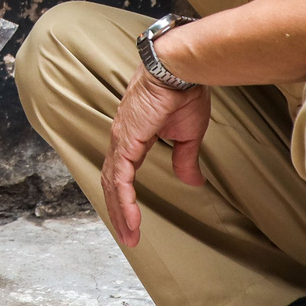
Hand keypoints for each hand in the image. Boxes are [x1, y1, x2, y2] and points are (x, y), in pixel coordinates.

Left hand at [101, 68, 209, 247]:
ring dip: (121, 213)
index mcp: (133, 136)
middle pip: (113, 183)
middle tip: (128, 236)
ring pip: (114, 184)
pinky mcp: (127, 142)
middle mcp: (122, 139)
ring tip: (130, 237)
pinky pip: (122, 179)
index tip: (133, 220)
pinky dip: (125, 202)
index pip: (122, 173)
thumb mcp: (187, 134)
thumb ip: (184, 159)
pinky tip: (131, 220)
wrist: (180, 68)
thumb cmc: (184, 91)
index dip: (125, 197)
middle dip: (119, 212)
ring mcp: (121, 140)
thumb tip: (192, 182)